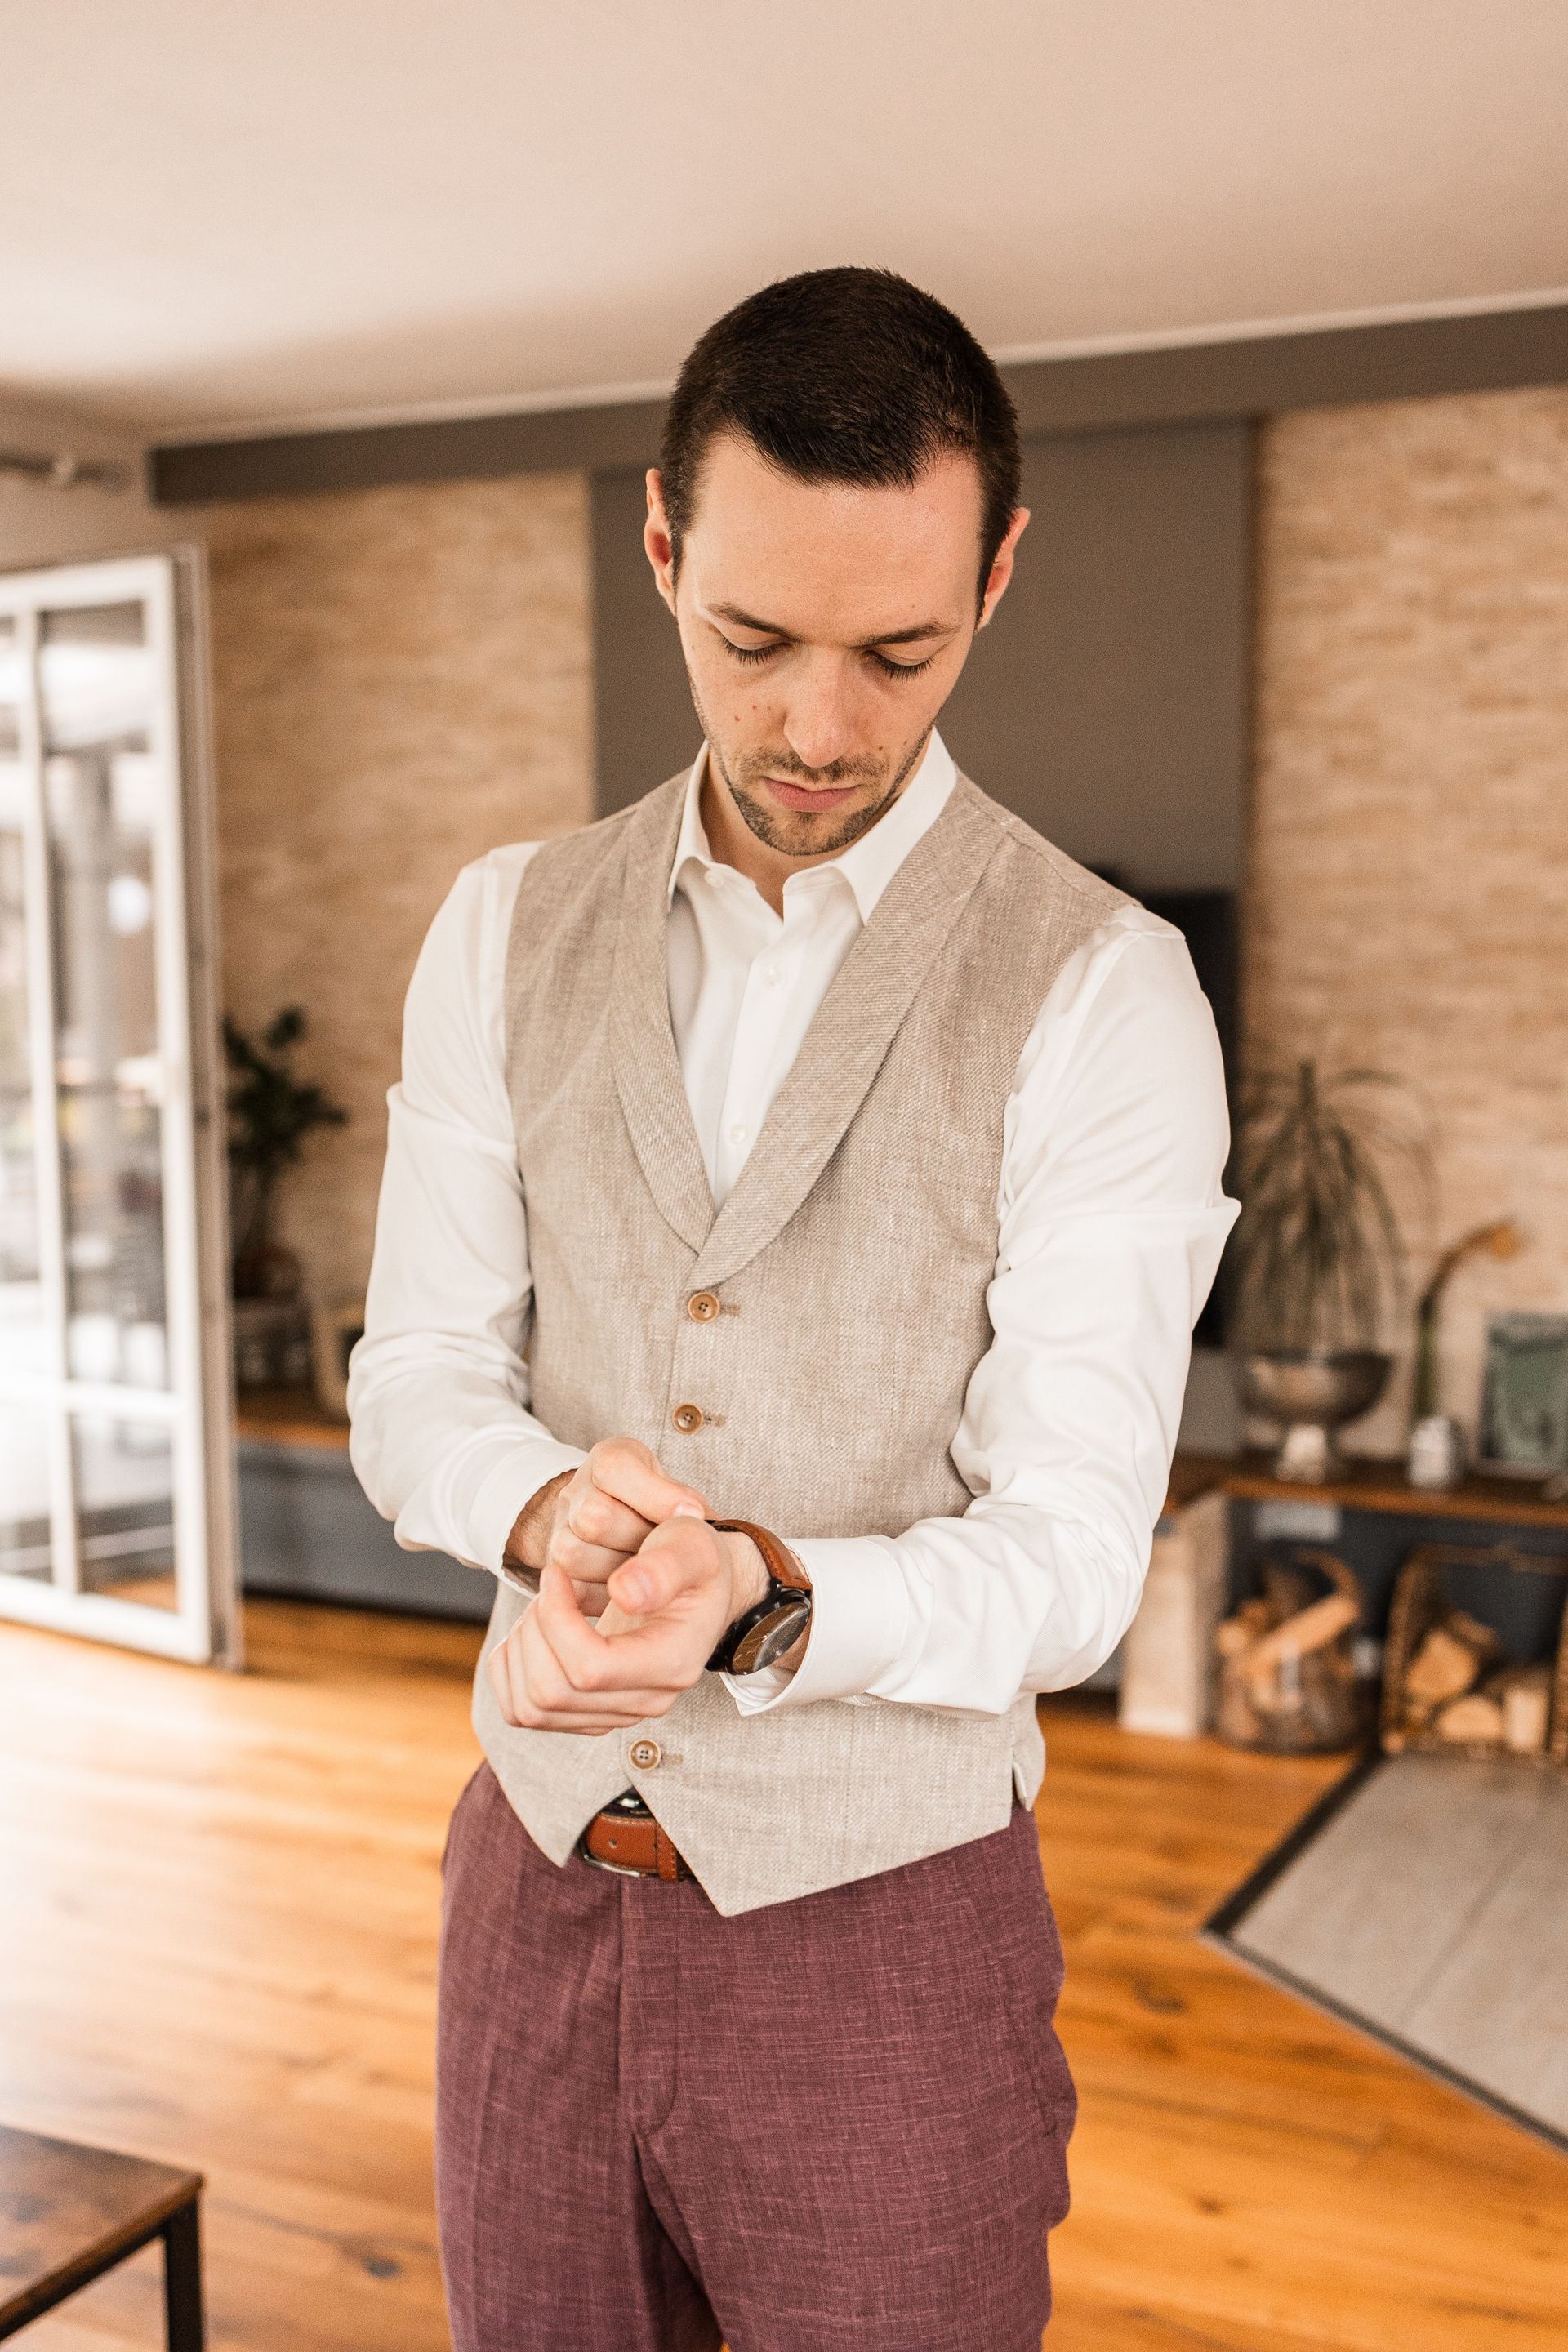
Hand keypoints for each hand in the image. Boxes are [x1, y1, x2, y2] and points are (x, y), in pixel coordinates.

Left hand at [487, 1515, 767, 1734]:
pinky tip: (534, 1631)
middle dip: (534, 1631)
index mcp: (672, 1665)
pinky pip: (521, 1712)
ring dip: (520, 1649)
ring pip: (529, 1709)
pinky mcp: (588, 1715)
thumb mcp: (693, 1545)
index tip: (555, 1573)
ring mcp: (615, 1714)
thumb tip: (625, 1594)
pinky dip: (510, 1670)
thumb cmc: (695, 1561)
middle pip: (551, 1693)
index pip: (589, 1670)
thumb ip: (664, 1566)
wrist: (700, 1587)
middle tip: (550, 1586)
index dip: (555, 1620)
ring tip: (544, 1607)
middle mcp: (645, 1702)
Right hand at [503, 1437, 709, 1617]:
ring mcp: (560, 1530)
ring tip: (645, 1564)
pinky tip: (631, 1585)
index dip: (656, 1495)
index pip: (615, 1468)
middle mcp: (576, 1491)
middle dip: (639, 1537)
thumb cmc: (666, 1516)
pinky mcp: (558, 1571)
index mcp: (609, 1460)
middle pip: (594, 1515)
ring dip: (620, 1568)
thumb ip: (686, 1502)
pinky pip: (570, 1587)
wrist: (639, 1539)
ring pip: (574, 1553)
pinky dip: (606, 1595)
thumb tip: (691, 1515)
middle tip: (663, 1545)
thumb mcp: (680, 1493)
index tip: (692, 1514)